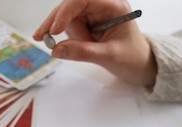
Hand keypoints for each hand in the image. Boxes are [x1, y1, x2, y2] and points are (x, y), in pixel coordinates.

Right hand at [32, 0, 157, 85]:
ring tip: (88, 49)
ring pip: (67, 19)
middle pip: (70, 6)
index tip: (54, 30)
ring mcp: (94, 14)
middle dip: (56, 22)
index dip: (65, 12)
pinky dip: (68, 38)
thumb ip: (84, 52)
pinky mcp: (88, 23)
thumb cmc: (133, 58)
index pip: (82, 0)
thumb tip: (56, 50)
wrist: (141, 65)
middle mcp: (102, 5)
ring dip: (69, 36)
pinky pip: (70, 27)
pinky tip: (70, 46)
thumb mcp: (110, 56)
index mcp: (114, 5)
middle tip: (40, 37)